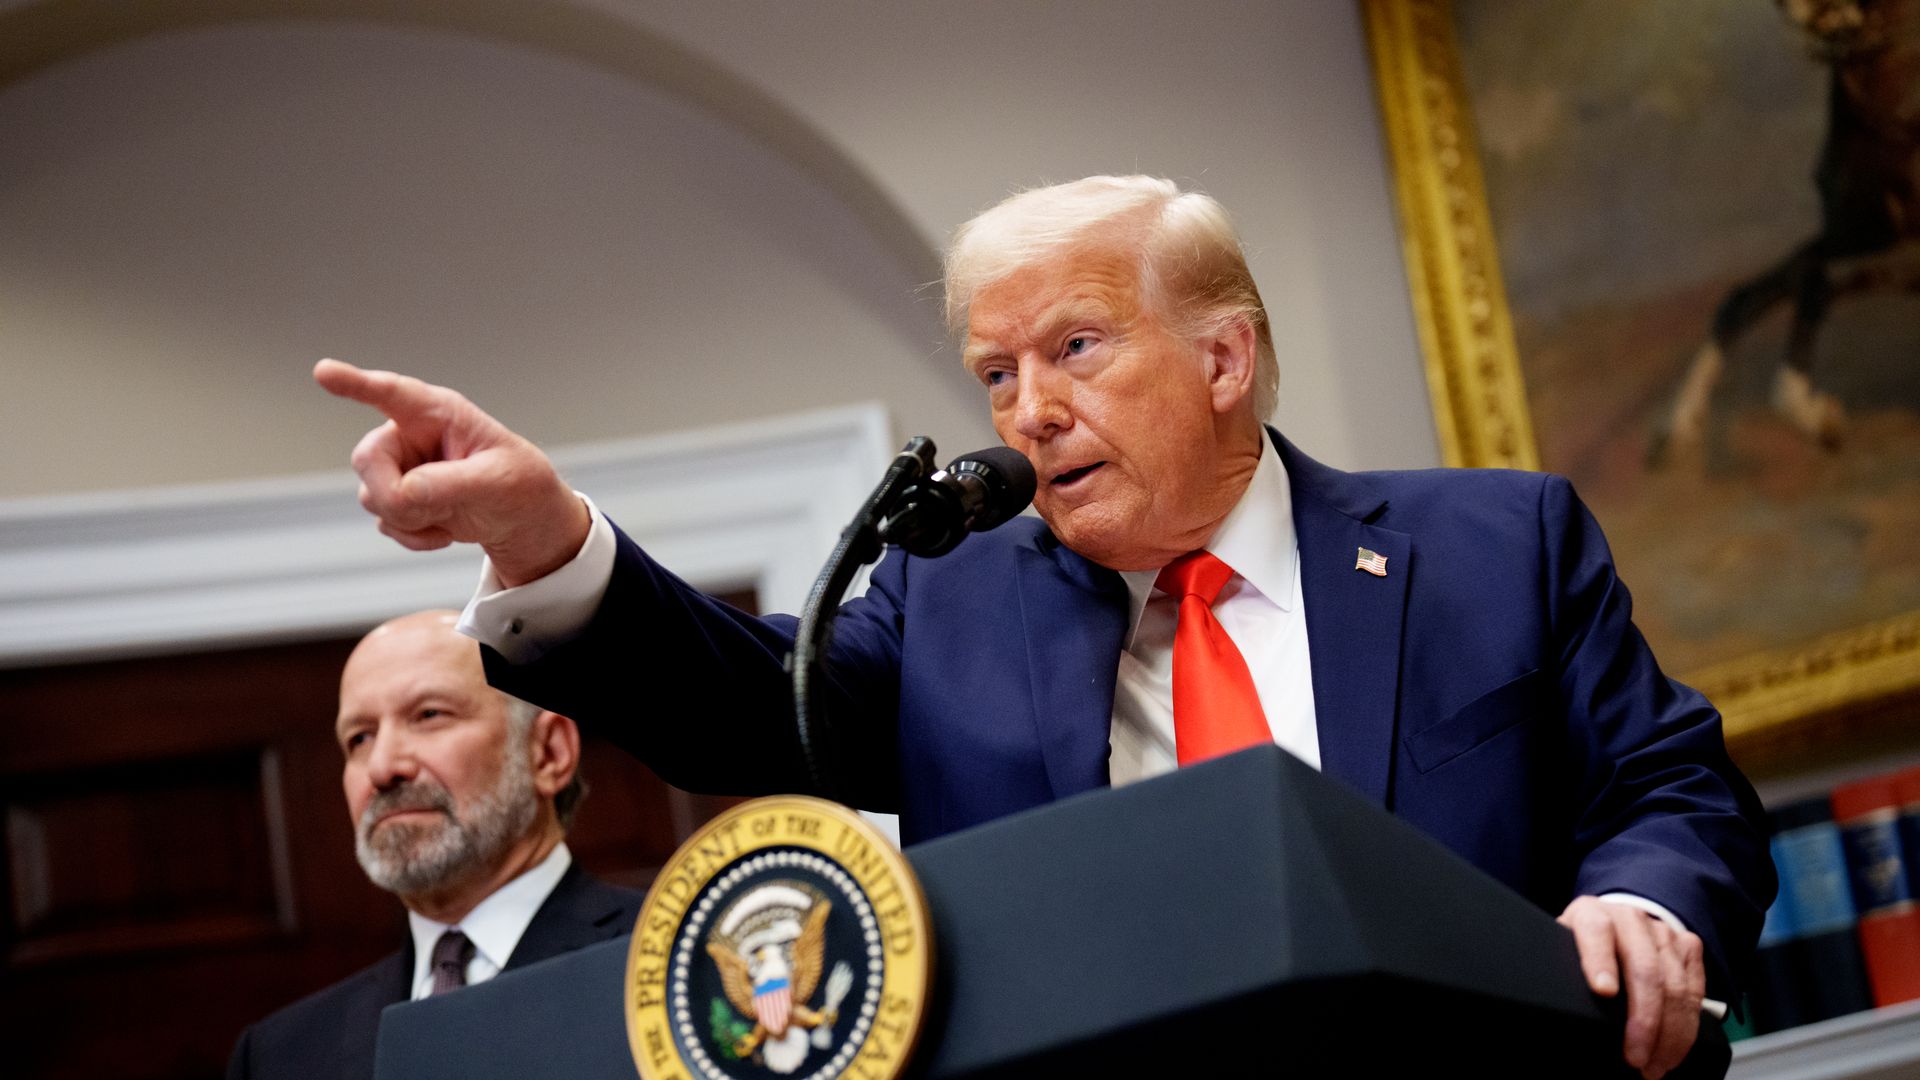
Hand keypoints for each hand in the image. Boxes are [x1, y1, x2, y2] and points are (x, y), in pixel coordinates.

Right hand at [314, 359, 589, 586]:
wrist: (521, 518)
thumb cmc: (518, 483)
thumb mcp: (498, 481)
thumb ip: (452, 483)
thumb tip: (405, 491)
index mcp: (439, 413)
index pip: (391, 392)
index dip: (355, 382)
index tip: (323, 371)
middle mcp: (411, 435)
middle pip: (366, 459)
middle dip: (392, 493)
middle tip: (431, 509)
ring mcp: (400, 468)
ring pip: (371, 496)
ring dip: (410, 518)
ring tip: (452, 513)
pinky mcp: (397, 498)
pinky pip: (384, 522)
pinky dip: (413, 536)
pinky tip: (443, 531)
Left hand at [1558, 896, 1704, 1079]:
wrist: (1614, 926)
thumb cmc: (1582, 950)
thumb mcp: (1561, 954)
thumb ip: (1560, 973)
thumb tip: (1554, 1018)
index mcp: (1590, 914)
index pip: (1596, 931)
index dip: (1599, 961)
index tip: (1603, 992)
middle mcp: (1629, 918)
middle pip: (1645, 969)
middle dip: (1644, 1020)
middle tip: (1635, 1058)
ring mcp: (1662, 931)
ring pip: (1675, 986)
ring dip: (1670, 1034)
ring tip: (1654, 1066)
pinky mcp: (1688, 947)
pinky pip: (1695, 992)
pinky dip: (1687, 1028)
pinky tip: (1672, 1052)